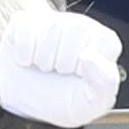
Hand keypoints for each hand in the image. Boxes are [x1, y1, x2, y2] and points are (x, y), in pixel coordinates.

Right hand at [0, 11, 126, 128]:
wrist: (24, 106)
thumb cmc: (61, 101)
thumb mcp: (90, 104)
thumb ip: (104, 82)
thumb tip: (89, 57)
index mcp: (104, 43)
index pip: (104, 40)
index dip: (87, 65)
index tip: (79, 77)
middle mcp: (82, 26)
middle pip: (76, 30)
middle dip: (62, 62)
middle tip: (59, 73)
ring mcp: (53, 21)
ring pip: (50, 29)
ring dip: (42, 59)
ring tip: (44, 67)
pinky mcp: (26, 22)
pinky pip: (26, 29)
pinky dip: (24, 53)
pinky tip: (28, 60)